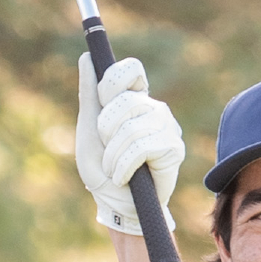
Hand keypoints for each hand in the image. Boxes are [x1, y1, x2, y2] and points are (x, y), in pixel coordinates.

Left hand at [76, 53, 184, 236]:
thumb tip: (86, 56)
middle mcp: (154, 109)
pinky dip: (123, 166)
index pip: (130, 69)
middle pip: (124, 100)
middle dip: (105, 129)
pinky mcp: (173, 148)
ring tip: (114, 169)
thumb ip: (90, 94)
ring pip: (130, 128)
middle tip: (107, 149)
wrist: (117, 205)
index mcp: (135, 99)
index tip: (103, 103)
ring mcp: (167, 127)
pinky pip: (140, 147)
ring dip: (112, 155)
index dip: (111, 83)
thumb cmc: (102, 169)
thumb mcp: (88, 130)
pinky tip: (124, 177)